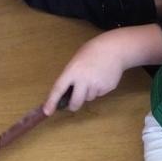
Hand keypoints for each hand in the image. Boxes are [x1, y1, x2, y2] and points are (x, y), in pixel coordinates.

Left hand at [44, 25, 161, 114]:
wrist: (114, 49)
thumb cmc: (91, 53)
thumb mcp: (76, 61)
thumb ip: (71, 76)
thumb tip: (66, 94)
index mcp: (72, 71)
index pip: (58, 89)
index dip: (52, 101)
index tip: (47, 111)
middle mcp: (83, 79)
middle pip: (75, 102)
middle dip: (73, 106)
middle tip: (73, 105)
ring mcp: (96, 84)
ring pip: (88, 98)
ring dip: (88, 93)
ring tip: (93, 77)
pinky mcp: (107, 87)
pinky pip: (99, 94)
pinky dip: (99, 89)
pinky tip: (101, 77)